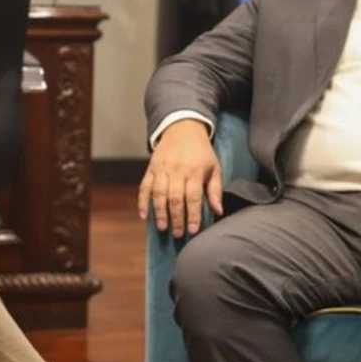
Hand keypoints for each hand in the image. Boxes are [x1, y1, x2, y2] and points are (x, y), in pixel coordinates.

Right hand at [137, 119, 222, 237]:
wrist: (183, 128)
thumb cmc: (201, 151)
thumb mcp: (214, 167)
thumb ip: (215, 190)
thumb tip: (218, 211)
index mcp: (194, 171)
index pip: (193, 197)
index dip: (193, 215)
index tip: (193, 230)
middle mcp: (176, 170)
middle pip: (175, 198)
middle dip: (176, 218)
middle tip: (177, 234)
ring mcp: (161, 169)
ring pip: (158, 193)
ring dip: (160, 212)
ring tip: (162, 227)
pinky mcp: (151, 168)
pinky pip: (144, 186)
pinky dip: (142, 201)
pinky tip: (143, 215)